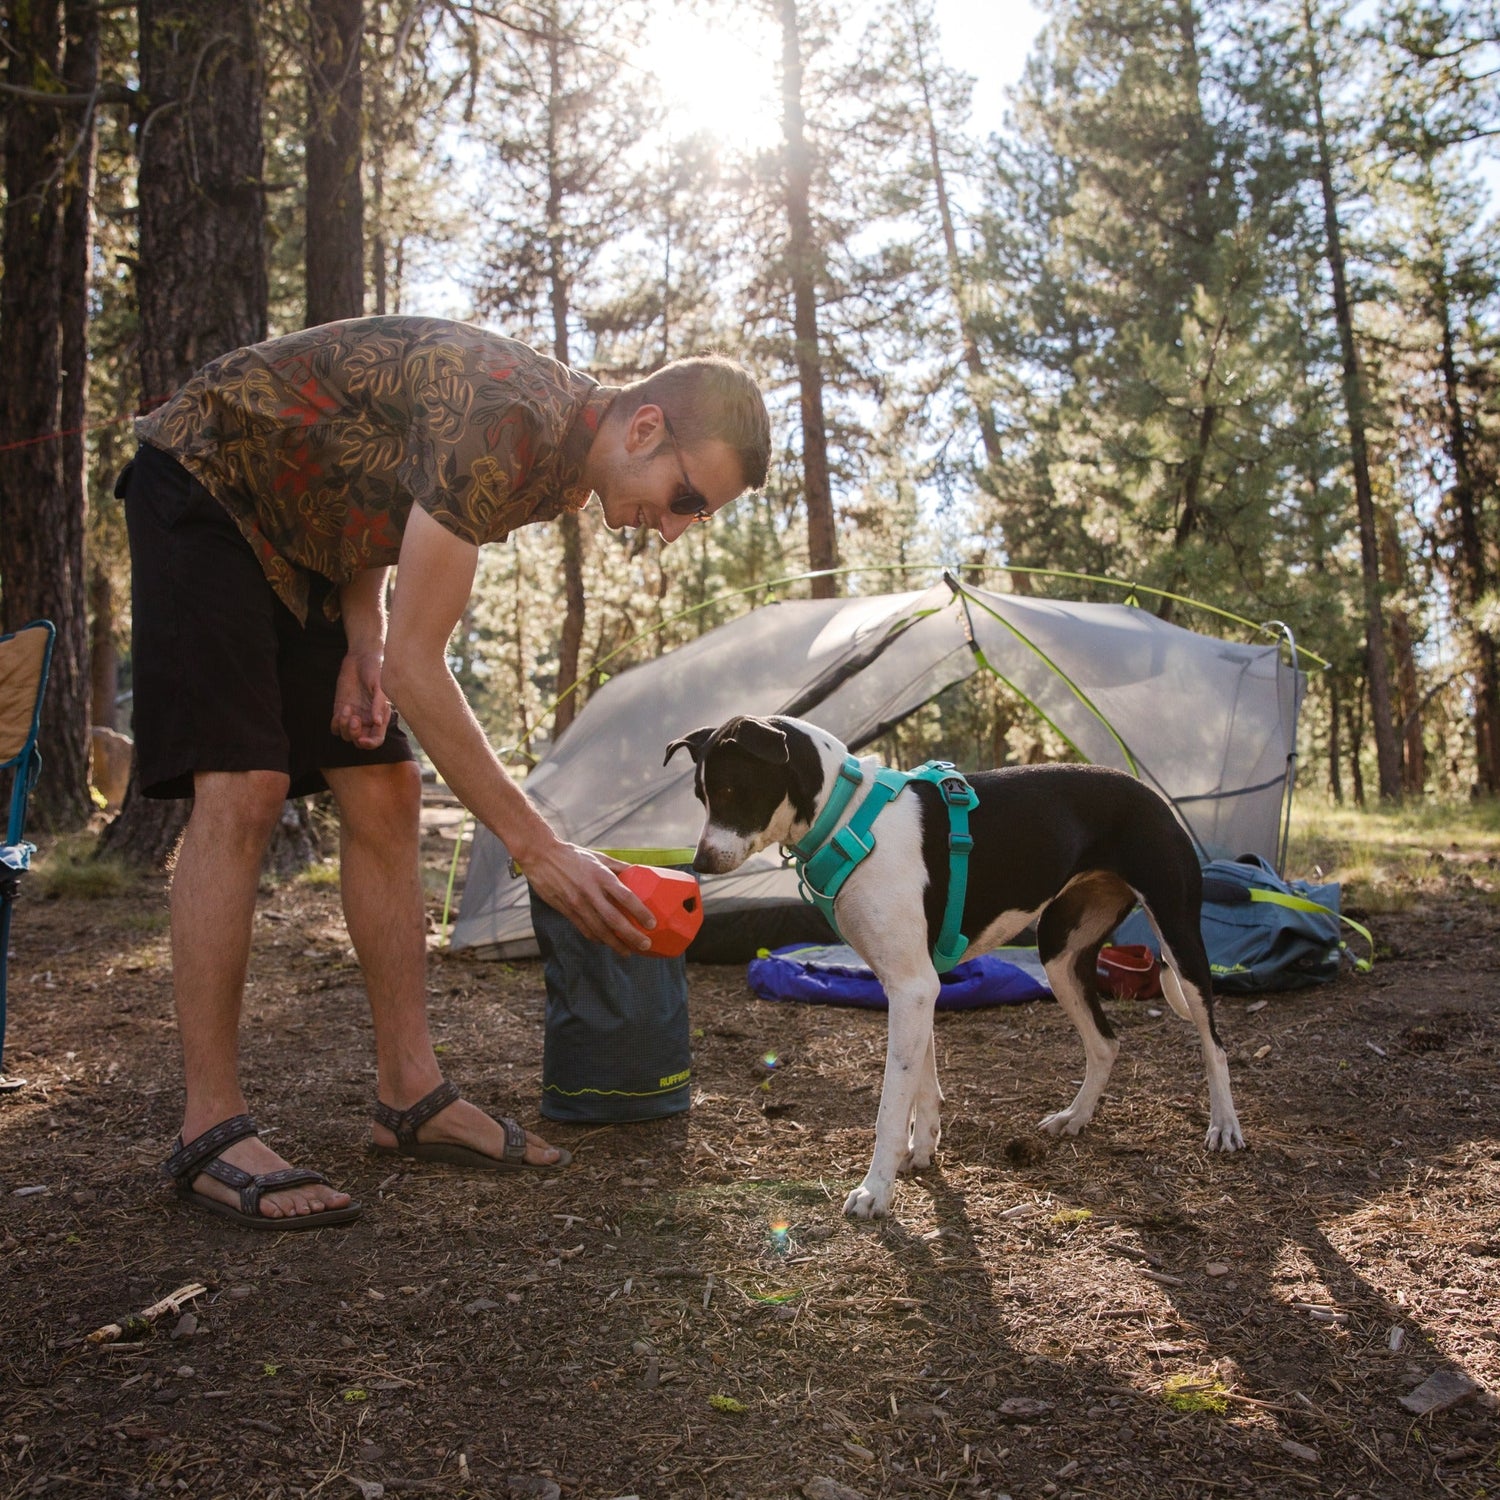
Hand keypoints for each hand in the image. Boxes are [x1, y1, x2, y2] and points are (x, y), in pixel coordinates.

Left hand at [331, 648, 391, 748]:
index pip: (376, 739)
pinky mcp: (341, 710)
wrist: (361, 657)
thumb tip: (377, 722)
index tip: (361, 739)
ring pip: (346, 735)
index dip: (369, 743)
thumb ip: (379, 704)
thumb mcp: (380, 685)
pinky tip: (341, 712)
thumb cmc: (376, 669)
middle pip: (359, 740)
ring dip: (345, 727)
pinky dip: (336, 724)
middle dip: (354, 734)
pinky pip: (336, 727)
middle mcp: (367, 720)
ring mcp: (354, 715)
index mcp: (380, 717)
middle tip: (354, 718)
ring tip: (347, 709)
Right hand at [523, 841, 656, 955]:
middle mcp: (589, 892)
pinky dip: (597, 939)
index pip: (625, 897)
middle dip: (631, 936)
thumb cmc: (573, 854)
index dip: (640, 912)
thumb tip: (639, 872)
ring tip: (628, 952)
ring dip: (615, 944)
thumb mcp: (599, 856)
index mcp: (601, 875)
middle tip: (645, 945)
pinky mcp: (566, 910)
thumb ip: (618, 867)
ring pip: (599, 930)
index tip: (652, 924)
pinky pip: (584, 929)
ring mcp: (577, 903)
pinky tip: (606, 943)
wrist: (540, 856)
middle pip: (614, 919)